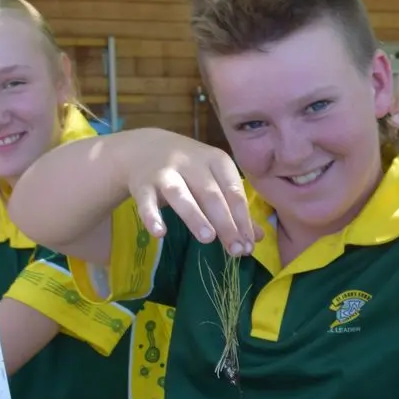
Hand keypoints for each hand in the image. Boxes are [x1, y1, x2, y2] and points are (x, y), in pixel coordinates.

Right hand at [111, 129, 259, 254]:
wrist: (144, 148)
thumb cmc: (189, 170)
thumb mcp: (214, 180)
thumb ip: (233, 206)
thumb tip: (256, 238)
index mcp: (217, 161)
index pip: (234, 191)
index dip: (243, 219)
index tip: (249, 246)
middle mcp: (192, 163)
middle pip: (211, 195)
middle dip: (225, 223)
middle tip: (235, 250)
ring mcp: (165, 173)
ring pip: (181, 195)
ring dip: (195, 216)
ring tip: (208, 239)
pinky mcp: (142, 185)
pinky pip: (147, 202)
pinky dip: (152, 217)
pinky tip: (160, 233)